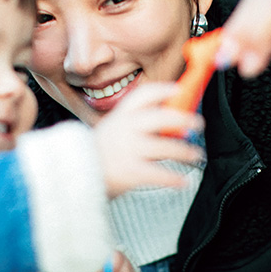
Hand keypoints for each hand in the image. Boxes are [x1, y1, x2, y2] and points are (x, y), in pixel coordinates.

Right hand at [93, 82, 203, 197]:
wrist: (72, 175)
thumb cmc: (96, 153)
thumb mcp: (111, 130)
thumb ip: (135, 124)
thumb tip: (169, 122)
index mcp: (120, 115)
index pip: (144, 95)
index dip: (164, 90)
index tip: (179, 90)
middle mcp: (126, 129)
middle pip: (162, 117)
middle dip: (184, 119)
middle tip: (197, 123)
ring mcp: (129, 150)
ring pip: (167, 147)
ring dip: (186, 151)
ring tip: (195, 154)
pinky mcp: (131, 172)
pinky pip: (161, 174)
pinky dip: (175, 179)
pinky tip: (183, 181)